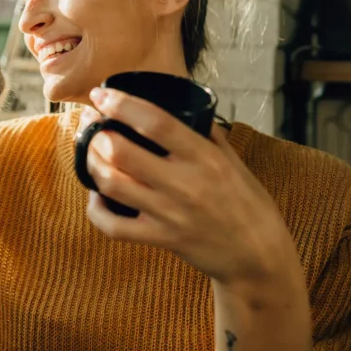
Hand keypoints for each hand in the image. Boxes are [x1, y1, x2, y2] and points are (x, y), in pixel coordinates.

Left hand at [81, 87, 299, 286]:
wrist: (259, 256)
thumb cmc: (248, 204)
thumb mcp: (233, 161)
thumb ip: (206, 134)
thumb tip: (182, 107)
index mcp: (205, 157)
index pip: (155, 122)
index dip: (121, 104)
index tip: (101, 93)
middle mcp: (184, 184)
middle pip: (121, 152)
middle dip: (97, 134)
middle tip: (91, 125)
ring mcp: (169, 214)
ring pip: (111, 184)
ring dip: (92, 165)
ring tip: (91, 154)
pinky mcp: (160, 239)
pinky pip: (114, 226)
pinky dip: (96, 210)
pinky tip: (96, 196)